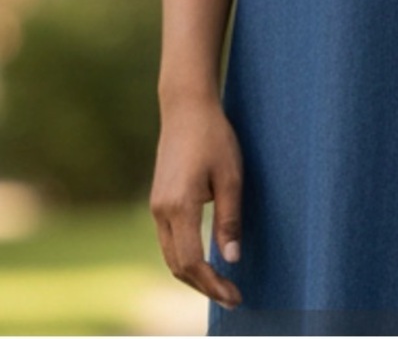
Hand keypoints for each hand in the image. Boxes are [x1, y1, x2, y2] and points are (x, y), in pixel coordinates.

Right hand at [150, 93, 244, 310]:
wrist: (186, 108)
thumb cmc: (214, 137)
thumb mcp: (230, 176)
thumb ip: (229, 219)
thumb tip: (232, 259)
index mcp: (179, 207)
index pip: (192, 262)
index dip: (213, 284)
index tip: (235, 296)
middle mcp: (161, 211)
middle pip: (178, 266)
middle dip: (204, 286)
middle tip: (232, 297)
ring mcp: (156, 206)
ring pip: (171, 255)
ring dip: (193, 275)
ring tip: (220, 285)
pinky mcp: (158, 200)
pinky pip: (169, 240)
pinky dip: (185, 258)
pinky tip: (204, 260)